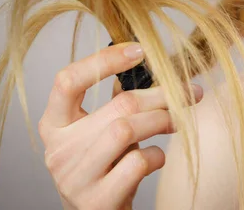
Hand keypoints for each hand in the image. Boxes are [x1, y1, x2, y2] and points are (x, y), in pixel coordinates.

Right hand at [37, 43, 202, 209]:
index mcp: (54, 124)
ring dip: (163, 120)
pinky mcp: (96, 200)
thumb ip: (116, 104)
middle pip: (117, 105)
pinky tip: (157, 157)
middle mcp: (57, 149)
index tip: (140, 49)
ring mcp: (74, 177)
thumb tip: (157, 65)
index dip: (104, 60)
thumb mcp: (100, 132)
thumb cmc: (104, 165)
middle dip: (161, 96)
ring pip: (127, 129)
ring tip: (177, 121)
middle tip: (190, 92)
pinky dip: (157, 155)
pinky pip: (137, 163)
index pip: (68, 80)